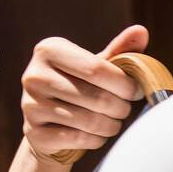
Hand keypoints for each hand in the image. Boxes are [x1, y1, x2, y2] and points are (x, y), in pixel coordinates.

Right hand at [21, 25, 147, 161]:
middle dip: (121, 108)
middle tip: (124, 110)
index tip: (137, 92)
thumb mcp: (94, 67)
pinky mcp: (34, 133)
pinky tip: (96, 135)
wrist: (46, 125)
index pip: (97, 69)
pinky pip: (80, 139)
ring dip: (111, 126)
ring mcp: (31, 105)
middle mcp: (35, 75)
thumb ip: (118, 51)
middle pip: (97, 97)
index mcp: (49, 50)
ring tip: (113, 122)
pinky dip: (96, 140)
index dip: (125, 84)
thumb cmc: (77, 88)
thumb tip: (141, 31)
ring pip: (91, 121)